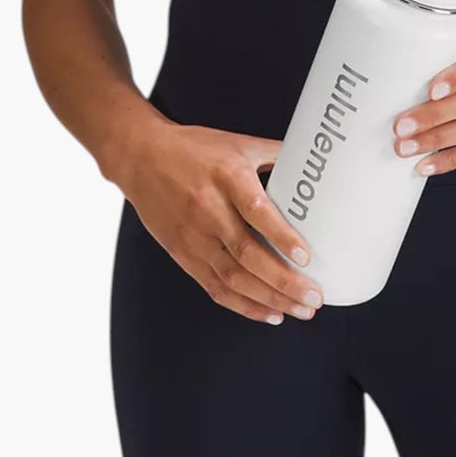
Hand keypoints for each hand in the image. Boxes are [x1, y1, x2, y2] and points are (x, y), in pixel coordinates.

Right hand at [121, 121, 325, 325]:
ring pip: (233, 277)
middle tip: (313, 297)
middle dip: (284, 281)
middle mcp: (209, 209)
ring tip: (299, 310)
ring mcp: (193, 236)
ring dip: (269, 299)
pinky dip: (243, 304)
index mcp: (227, 177)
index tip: (306, 257)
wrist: (140, 157)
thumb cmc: (194, 148)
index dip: (282, 237)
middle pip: (248, 254)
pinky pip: (214, 286)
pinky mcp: (182, 253)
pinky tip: (269, 313)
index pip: (257, 211)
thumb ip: (275, 153)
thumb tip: (315, 158)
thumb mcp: (238, 143)